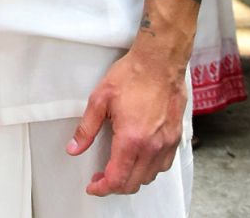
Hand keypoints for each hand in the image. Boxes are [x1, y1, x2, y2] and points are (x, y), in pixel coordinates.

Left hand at [66, 46, 186, 195]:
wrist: (159, 62)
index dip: (102, 188)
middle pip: (133, 183)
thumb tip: (74, 148)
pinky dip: (149, 169)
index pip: (117, 178)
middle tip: (101, 177)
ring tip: (118, 167)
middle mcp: (152, 147)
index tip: (93, 186)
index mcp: (131, 139)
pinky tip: (139, 158)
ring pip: (149, 177)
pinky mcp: (175, 138)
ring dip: (132, 178)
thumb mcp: (100, 99)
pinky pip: (163, 165)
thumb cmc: (132, 75)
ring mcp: (166, 144)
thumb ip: (87, 128)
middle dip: (115, 185)